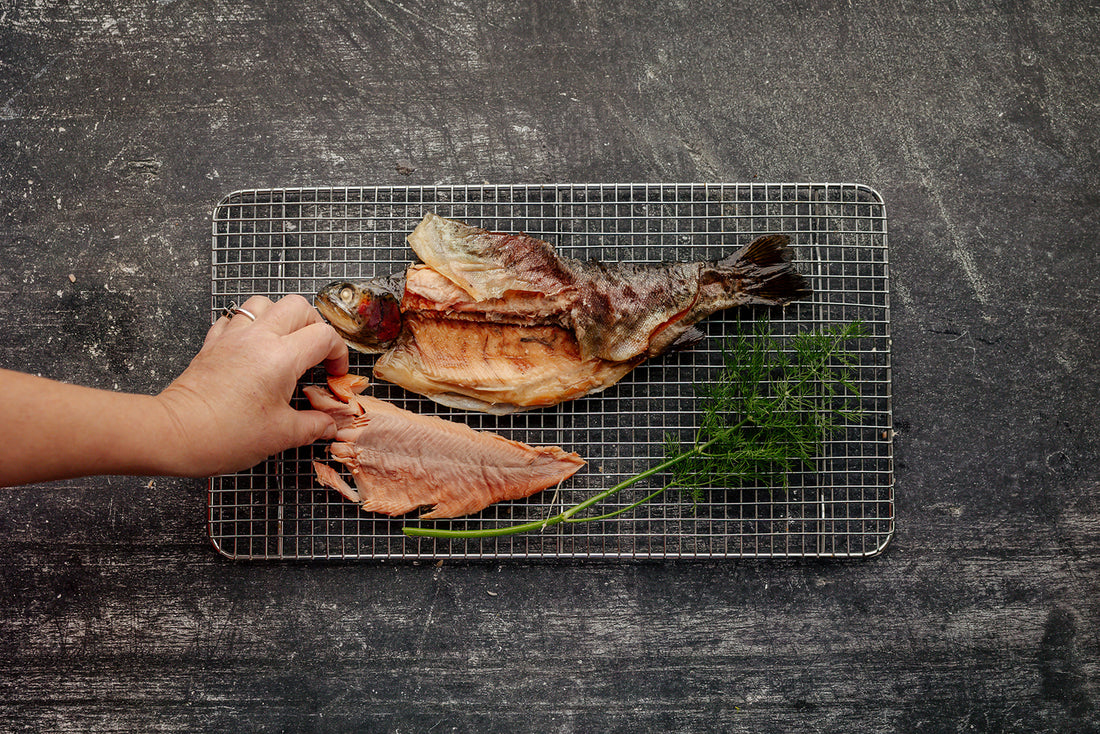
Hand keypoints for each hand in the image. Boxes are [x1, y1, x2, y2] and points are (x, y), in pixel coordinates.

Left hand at [156, 295, 348, 476]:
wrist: (175, 434)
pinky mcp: (211, 343)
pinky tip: (250, 348)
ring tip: (284, 343)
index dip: (338, 353)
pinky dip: (248, 326)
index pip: (324, 336)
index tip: (334, 374)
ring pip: (263, 303)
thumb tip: (329, 425)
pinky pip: (233, 319)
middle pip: (297, 306)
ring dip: (280, 317)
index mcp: (281, 357)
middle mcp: (258, 338)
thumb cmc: (227, 435)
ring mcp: (232, 337)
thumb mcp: (281, 436)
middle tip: (315, 353)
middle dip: (314, 325)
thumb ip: (313, 426)